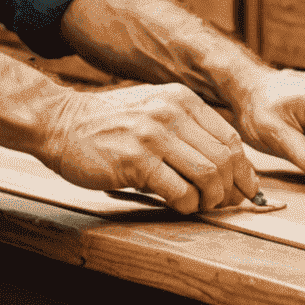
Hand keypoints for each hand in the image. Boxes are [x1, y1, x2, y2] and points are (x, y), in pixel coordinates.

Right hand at [40, 83, 260, 214]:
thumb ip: (185, 128)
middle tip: (224, 204)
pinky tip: (177, 205)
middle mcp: (171, 113)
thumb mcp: (152, 108)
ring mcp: (153, 135)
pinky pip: (179, 191)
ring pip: (208, 175)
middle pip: (224, 158)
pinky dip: (186, 205)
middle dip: (231, 188)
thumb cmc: (107, 123)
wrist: (59, 122)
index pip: (230, 138)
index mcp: (181, 99)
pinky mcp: (136, 161)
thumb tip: (224, 164)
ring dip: (210, 199)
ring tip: (199, 205)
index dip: (243, 169)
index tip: (245, 189)